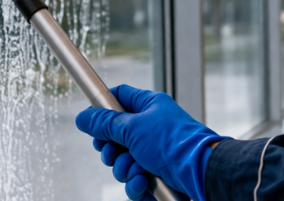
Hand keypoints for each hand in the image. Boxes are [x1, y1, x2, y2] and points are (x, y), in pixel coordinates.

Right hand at [76, 85, 227, 200]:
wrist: (201, 173)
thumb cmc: (173, 143)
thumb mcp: (132, 128)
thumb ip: (104, 123)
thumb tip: (82, 117)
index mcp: (149, 106)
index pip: (119, 98)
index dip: (102, 110)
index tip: (92, 124)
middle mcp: (152, 128)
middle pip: (115, 136)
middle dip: (111, 149)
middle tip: (113, 152)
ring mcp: (155, 153)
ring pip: (122, 162)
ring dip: (123, 169)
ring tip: (136, 170)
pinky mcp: (158, 175)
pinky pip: (135, 181)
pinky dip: (135, 184)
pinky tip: (143, 183)